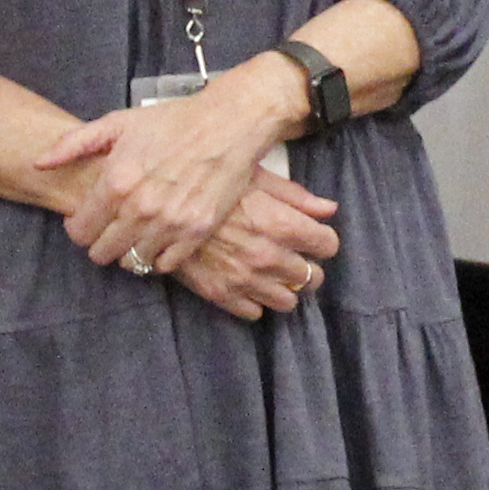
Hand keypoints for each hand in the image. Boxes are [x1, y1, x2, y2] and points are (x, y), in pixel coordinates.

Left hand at [38, 59, 315, 276]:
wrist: (228, 124)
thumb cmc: (172, 121)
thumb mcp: (118, 123)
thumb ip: (74, 144)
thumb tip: (40, 163)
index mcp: (116, 182)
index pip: (79, 231)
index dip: (77, 227)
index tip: (85, 220)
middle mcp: (140, 209)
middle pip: (102, 253)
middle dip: (100, 243)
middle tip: (109, 229)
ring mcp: (170, 224)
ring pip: (133, 263)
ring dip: (129, 252)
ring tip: (134, 235)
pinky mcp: (196, 232)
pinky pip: (165, 265)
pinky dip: (158, 257)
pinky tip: (159, 239)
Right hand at [171, 169, 341, 319]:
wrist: (159, 205)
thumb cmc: (209, 182)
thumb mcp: (255, 176)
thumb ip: (296, 196)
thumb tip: (329, 209)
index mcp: (282, 224)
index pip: (328, 245)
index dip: (322, 240)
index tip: (314, 237)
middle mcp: (269, 257)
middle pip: (312, 277)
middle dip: (307, 267)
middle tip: (295, 257)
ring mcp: (245, 280)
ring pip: (287, 302)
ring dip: (284, 289)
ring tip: (273, 274)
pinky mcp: (221, 294)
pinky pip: (254, 313)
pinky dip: (255, 301)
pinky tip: (248, 284)